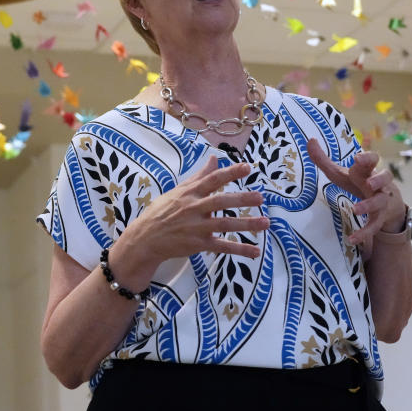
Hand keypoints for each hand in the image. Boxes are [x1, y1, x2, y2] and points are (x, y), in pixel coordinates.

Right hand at [117, 156, 269, 271]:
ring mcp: (196, 227)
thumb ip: (200, 176)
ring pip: (224, 224)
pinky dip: (239, 250)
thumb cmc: (162, 212)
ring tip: (266, 223)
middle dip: (241, 199)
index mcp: (190, 193)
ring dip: (247, 224)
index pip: (212, 180)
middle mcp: (193, 208)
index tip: (247, 167)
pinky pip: (222, 246)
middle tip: (260, 197)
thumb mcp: (178, 191)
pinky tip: (255, 251)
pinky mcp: (198, 244)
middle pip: (220, 201)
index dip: (230, 173)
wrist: (145, 238)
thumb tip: (215, 158)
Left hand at [307, 139, 406, 244]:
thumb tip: (309, 140)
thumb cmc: (360, 183)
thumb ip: (324, 159)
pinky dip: (364, 232)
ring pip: (381, 201)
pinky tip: (352, 240)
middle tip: (368, 184)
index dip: (368, 158)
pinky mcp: (381, 217)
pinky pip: (374, 225)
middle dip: (378, 180)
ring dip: (369, 205)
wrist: (387, 205)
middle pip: (385, 177)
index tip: (357, 159)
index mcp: (368, 170)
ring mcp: (382, 200)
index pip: (373, 159)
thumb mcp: (341, 172)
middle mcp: (379, 183)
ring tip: (355, 210)